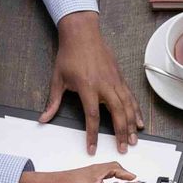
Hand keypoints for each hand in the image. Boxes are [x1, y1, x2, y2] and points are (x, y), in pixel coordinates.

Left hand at [44, 11, 144, 152]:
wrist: (82, 34)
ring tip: (133, 140)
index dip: (93, 135)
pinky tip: (138, 121)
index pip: (92, 116)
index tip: (93, 148)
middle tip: (122, 148)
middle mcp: (104, 85)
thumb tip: (43, 119)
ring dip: (131, 124)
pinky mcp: (120, 77)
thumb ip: (53, 102)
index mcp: (87, 87)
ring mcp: (114, 81)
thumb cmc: (69, 55)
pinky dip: (135, 110)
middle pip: (116, 113)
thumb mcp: (57, 78)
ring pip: (127, 106)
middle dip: (120, 133)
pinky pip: (130, 97)